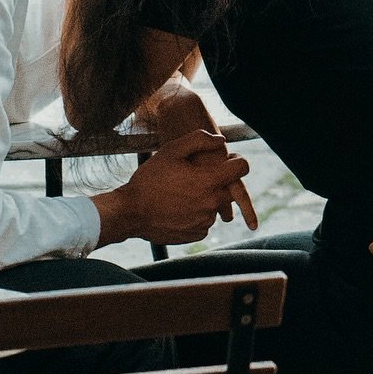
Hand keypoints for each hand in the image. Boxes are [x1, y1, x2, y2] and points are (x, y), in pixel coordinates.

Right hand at [148, 82, 257, 231]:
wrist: (131, 212)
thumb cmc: (149, 179)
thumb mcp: (171, 151)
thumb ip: (199, 140)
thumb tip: (221, 140)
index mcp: (208, 181)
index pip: (242, 168)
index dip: (236, 161)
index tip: (226, 160)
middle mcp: (211, 203)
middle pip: (232, 189)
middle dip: (221, 181)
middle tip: (198, 176)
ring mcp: (205, 221)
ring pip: (217, 205)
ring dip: (207, 198)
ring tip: (182, 192)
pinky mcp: (197, 234)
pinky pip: (206, 220)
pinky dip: (197, 213)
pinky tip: (179, 207)